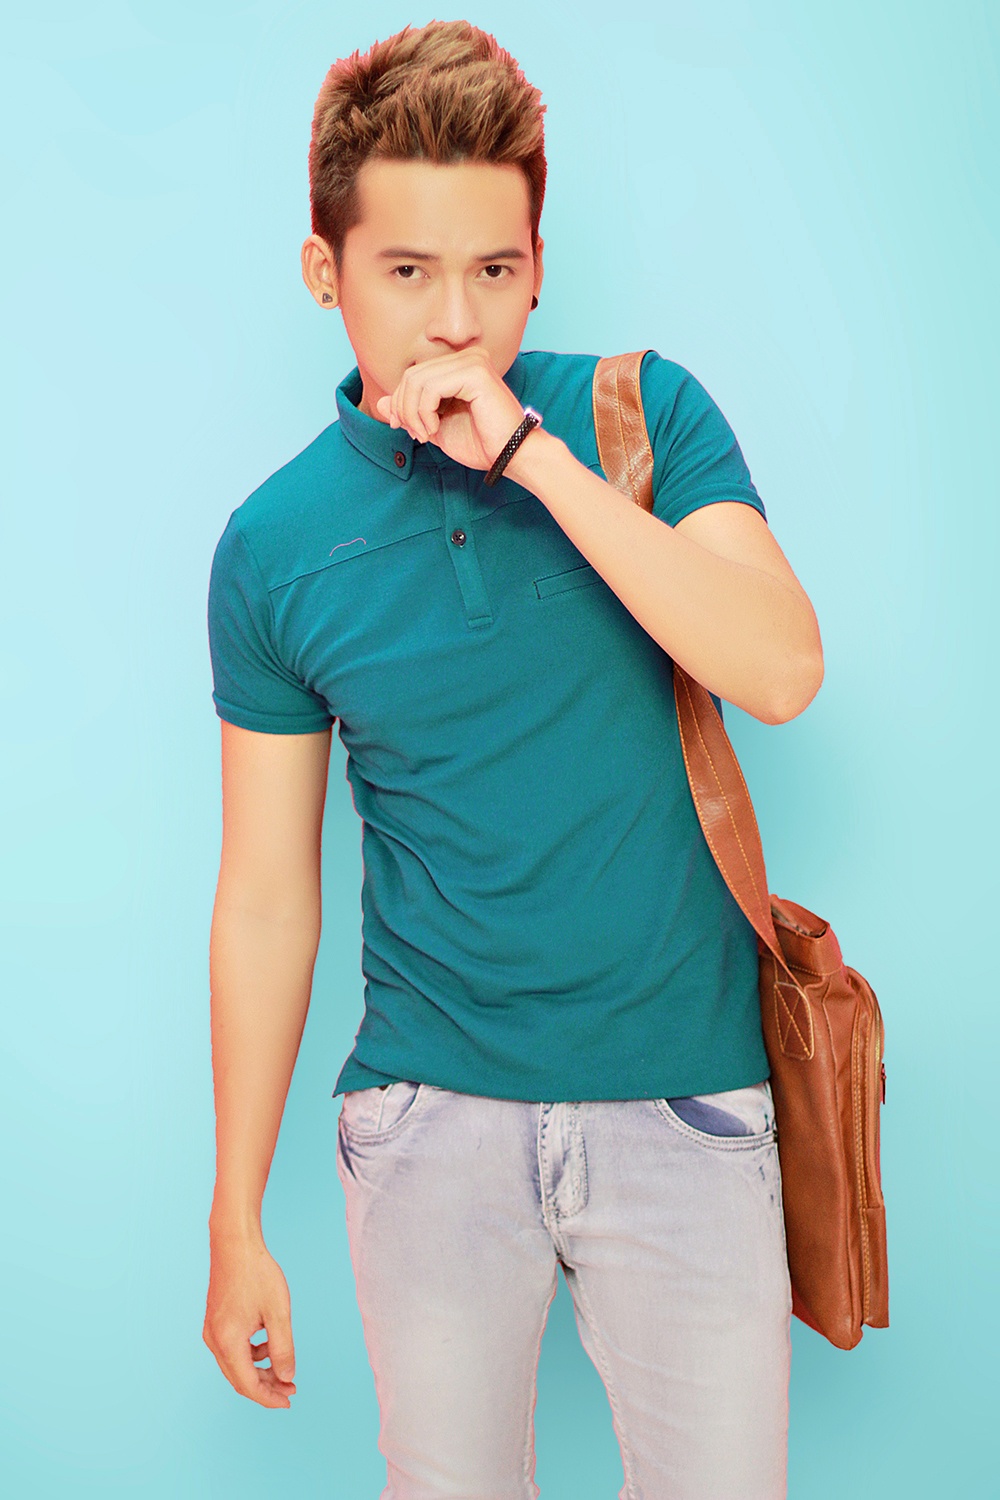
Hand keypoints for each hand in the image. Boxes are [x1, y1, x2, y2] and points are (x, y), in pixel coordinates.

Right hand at [203, 1230, 296, 1408]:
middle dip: (266, 1387)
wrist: (234, 1243)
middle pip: (239, 1378)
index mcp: (228, 1342)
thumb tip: (286, 1376)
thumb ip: (283, 1348)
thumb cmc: (257, 1273)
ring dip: (259, 1371)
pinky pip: (232, 1350)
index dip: (269, 1398)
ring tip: (283, 1368)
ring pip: (235, 1365)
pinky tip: (267, 1345)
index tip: (288, 1400)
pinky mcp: (215, 1321)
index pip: (248, 1384)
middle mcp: (214, 1341)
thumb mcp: (278, 1312)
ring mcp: (211, 1331)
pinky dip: (250, 1355)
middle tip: (290, 1387)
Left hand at [375, 346, 526, 472]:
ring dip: (413, 413)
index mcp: (460, 366)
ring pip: (417, 380)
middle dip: (403, 408)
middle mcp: (467, 357)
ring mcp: (472, 362)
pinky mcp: (475, 373)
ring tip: (425, 434)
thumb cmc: (481, 443)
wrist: (512, 456)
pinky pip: (431, 387)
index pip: (414, 374)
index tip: (401, 426)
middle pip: (411, 375)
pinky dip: (424, 411)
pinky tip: (435, 428)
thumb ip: (410, 412)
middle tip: (415, 433)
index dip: (399, 401)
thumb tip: (379, 404)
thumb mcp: (435, 427)